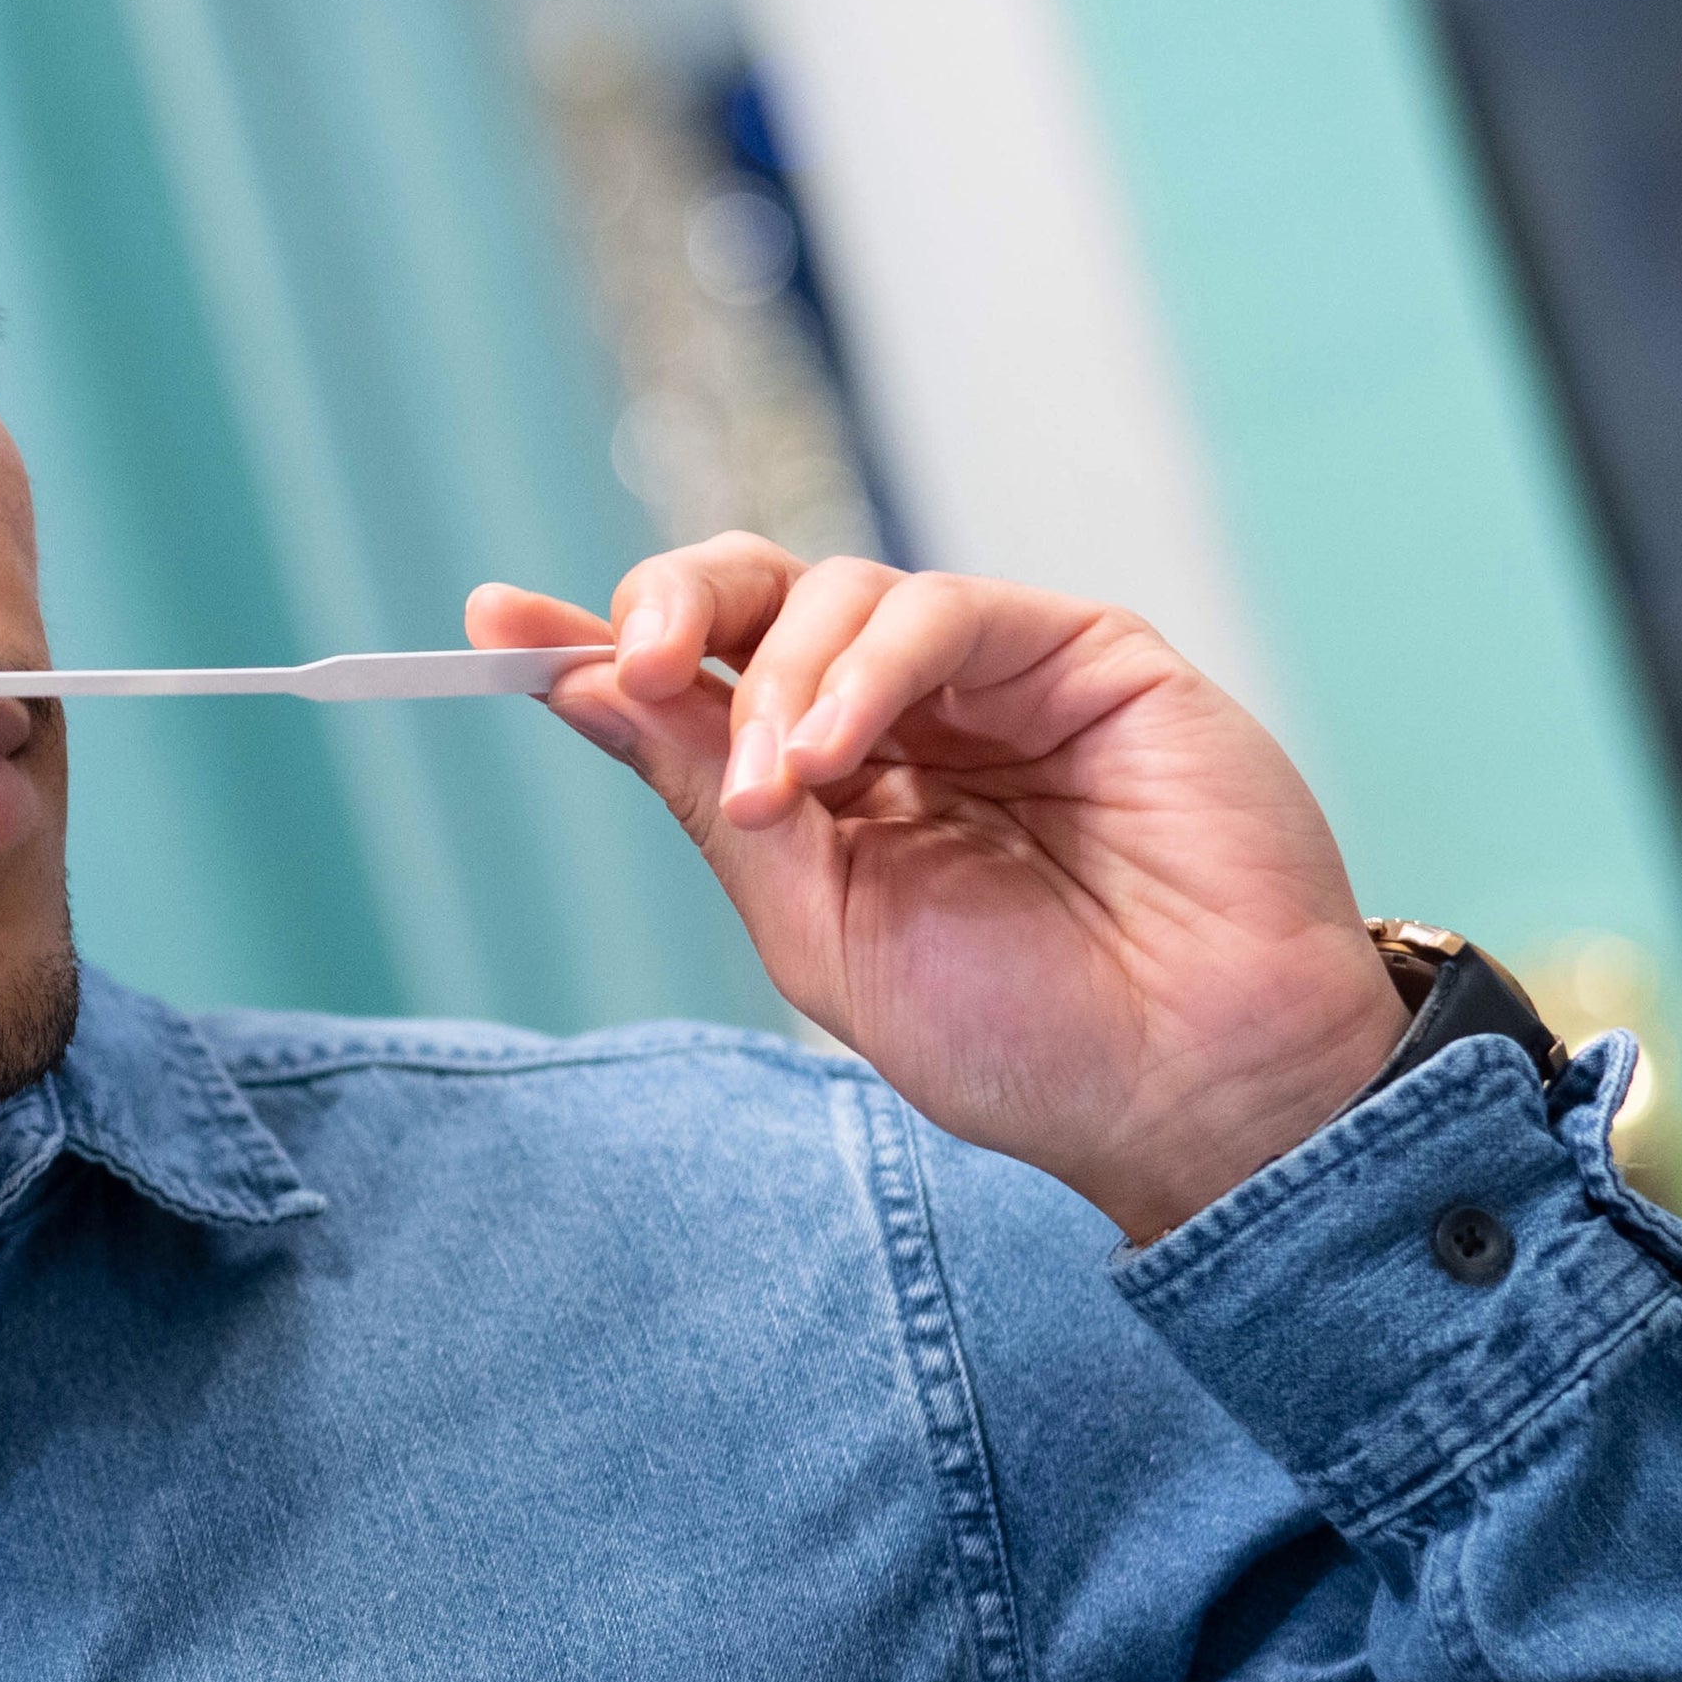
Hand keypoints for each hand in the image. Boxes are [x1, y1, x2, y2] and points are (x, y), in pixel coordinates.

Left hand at [475, 541, 1409, 1243]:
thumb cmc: (1024, 1039)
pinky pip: (942, 608)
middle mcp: (907, 717)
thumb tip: (577, 683)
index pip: (701, 682)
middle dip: (672, 609)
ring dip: (776, 678)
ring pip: (838, 594)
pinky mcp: (1082, 652)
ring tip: (772, 790)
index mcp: (836, 790)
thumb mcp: (817, 926)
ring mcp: (994, 678)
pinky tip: (827, 759)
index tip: (492, 624)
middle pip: (759, 599)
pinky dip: (866, 667)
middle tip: (624, 663)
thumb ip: (707, 795)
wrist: (1189, 1088)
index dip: (600, 642)